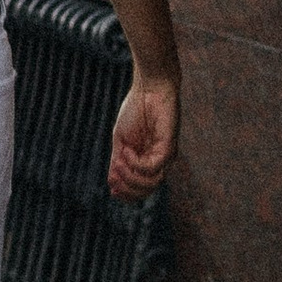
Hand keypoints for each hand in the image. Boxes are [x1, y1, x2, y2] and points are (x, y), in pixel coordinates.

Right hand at [108, 72, 178, 200]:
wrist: (149, 88)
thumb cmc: (136, 110)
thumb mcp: (121, 140)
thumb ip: (118, 162)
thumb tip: (112, 185)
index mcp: (147, 160)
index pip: (142, 188)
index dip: (127, 194)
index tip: (112, 189)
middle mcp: (159, 161)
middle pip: (147, 190)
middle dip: (127, 188)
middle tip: (113, 177)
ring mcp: (165, 155)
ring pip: (152, 183)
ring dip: (130, 177)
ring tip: (119, 162)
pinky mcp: (169, 147)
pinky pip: (153, 167)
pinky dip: (136, 163)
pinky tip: (127, 150)